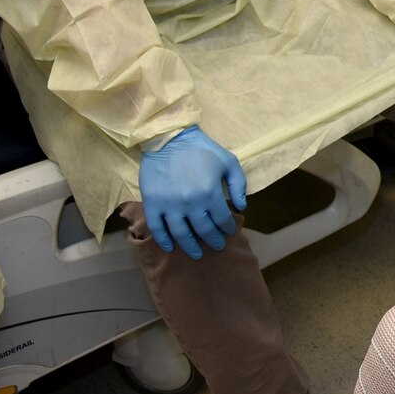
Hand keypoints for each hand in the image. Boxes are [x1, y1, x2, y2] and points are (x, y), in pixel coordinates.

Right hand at [138, 126, 248, 259]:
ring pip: (181, 234)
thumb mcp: (229, 162)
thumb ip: (239, 185)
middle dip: (213, 240)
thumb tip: (242, 207)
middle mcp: (190, 203)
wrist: (169, 139)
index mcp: (210, 193)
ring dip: (191, 247)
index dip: (227, 227)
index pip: (222, 219)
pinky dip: (164, 241)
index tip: (229, 231)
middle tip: (217, 247)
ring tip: (198, 254)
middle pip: (204, 230)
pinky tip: (170, 247)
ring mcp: (169, 206)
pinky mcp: (152, 204)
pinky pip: (157, 229)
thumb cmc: (202, 150)